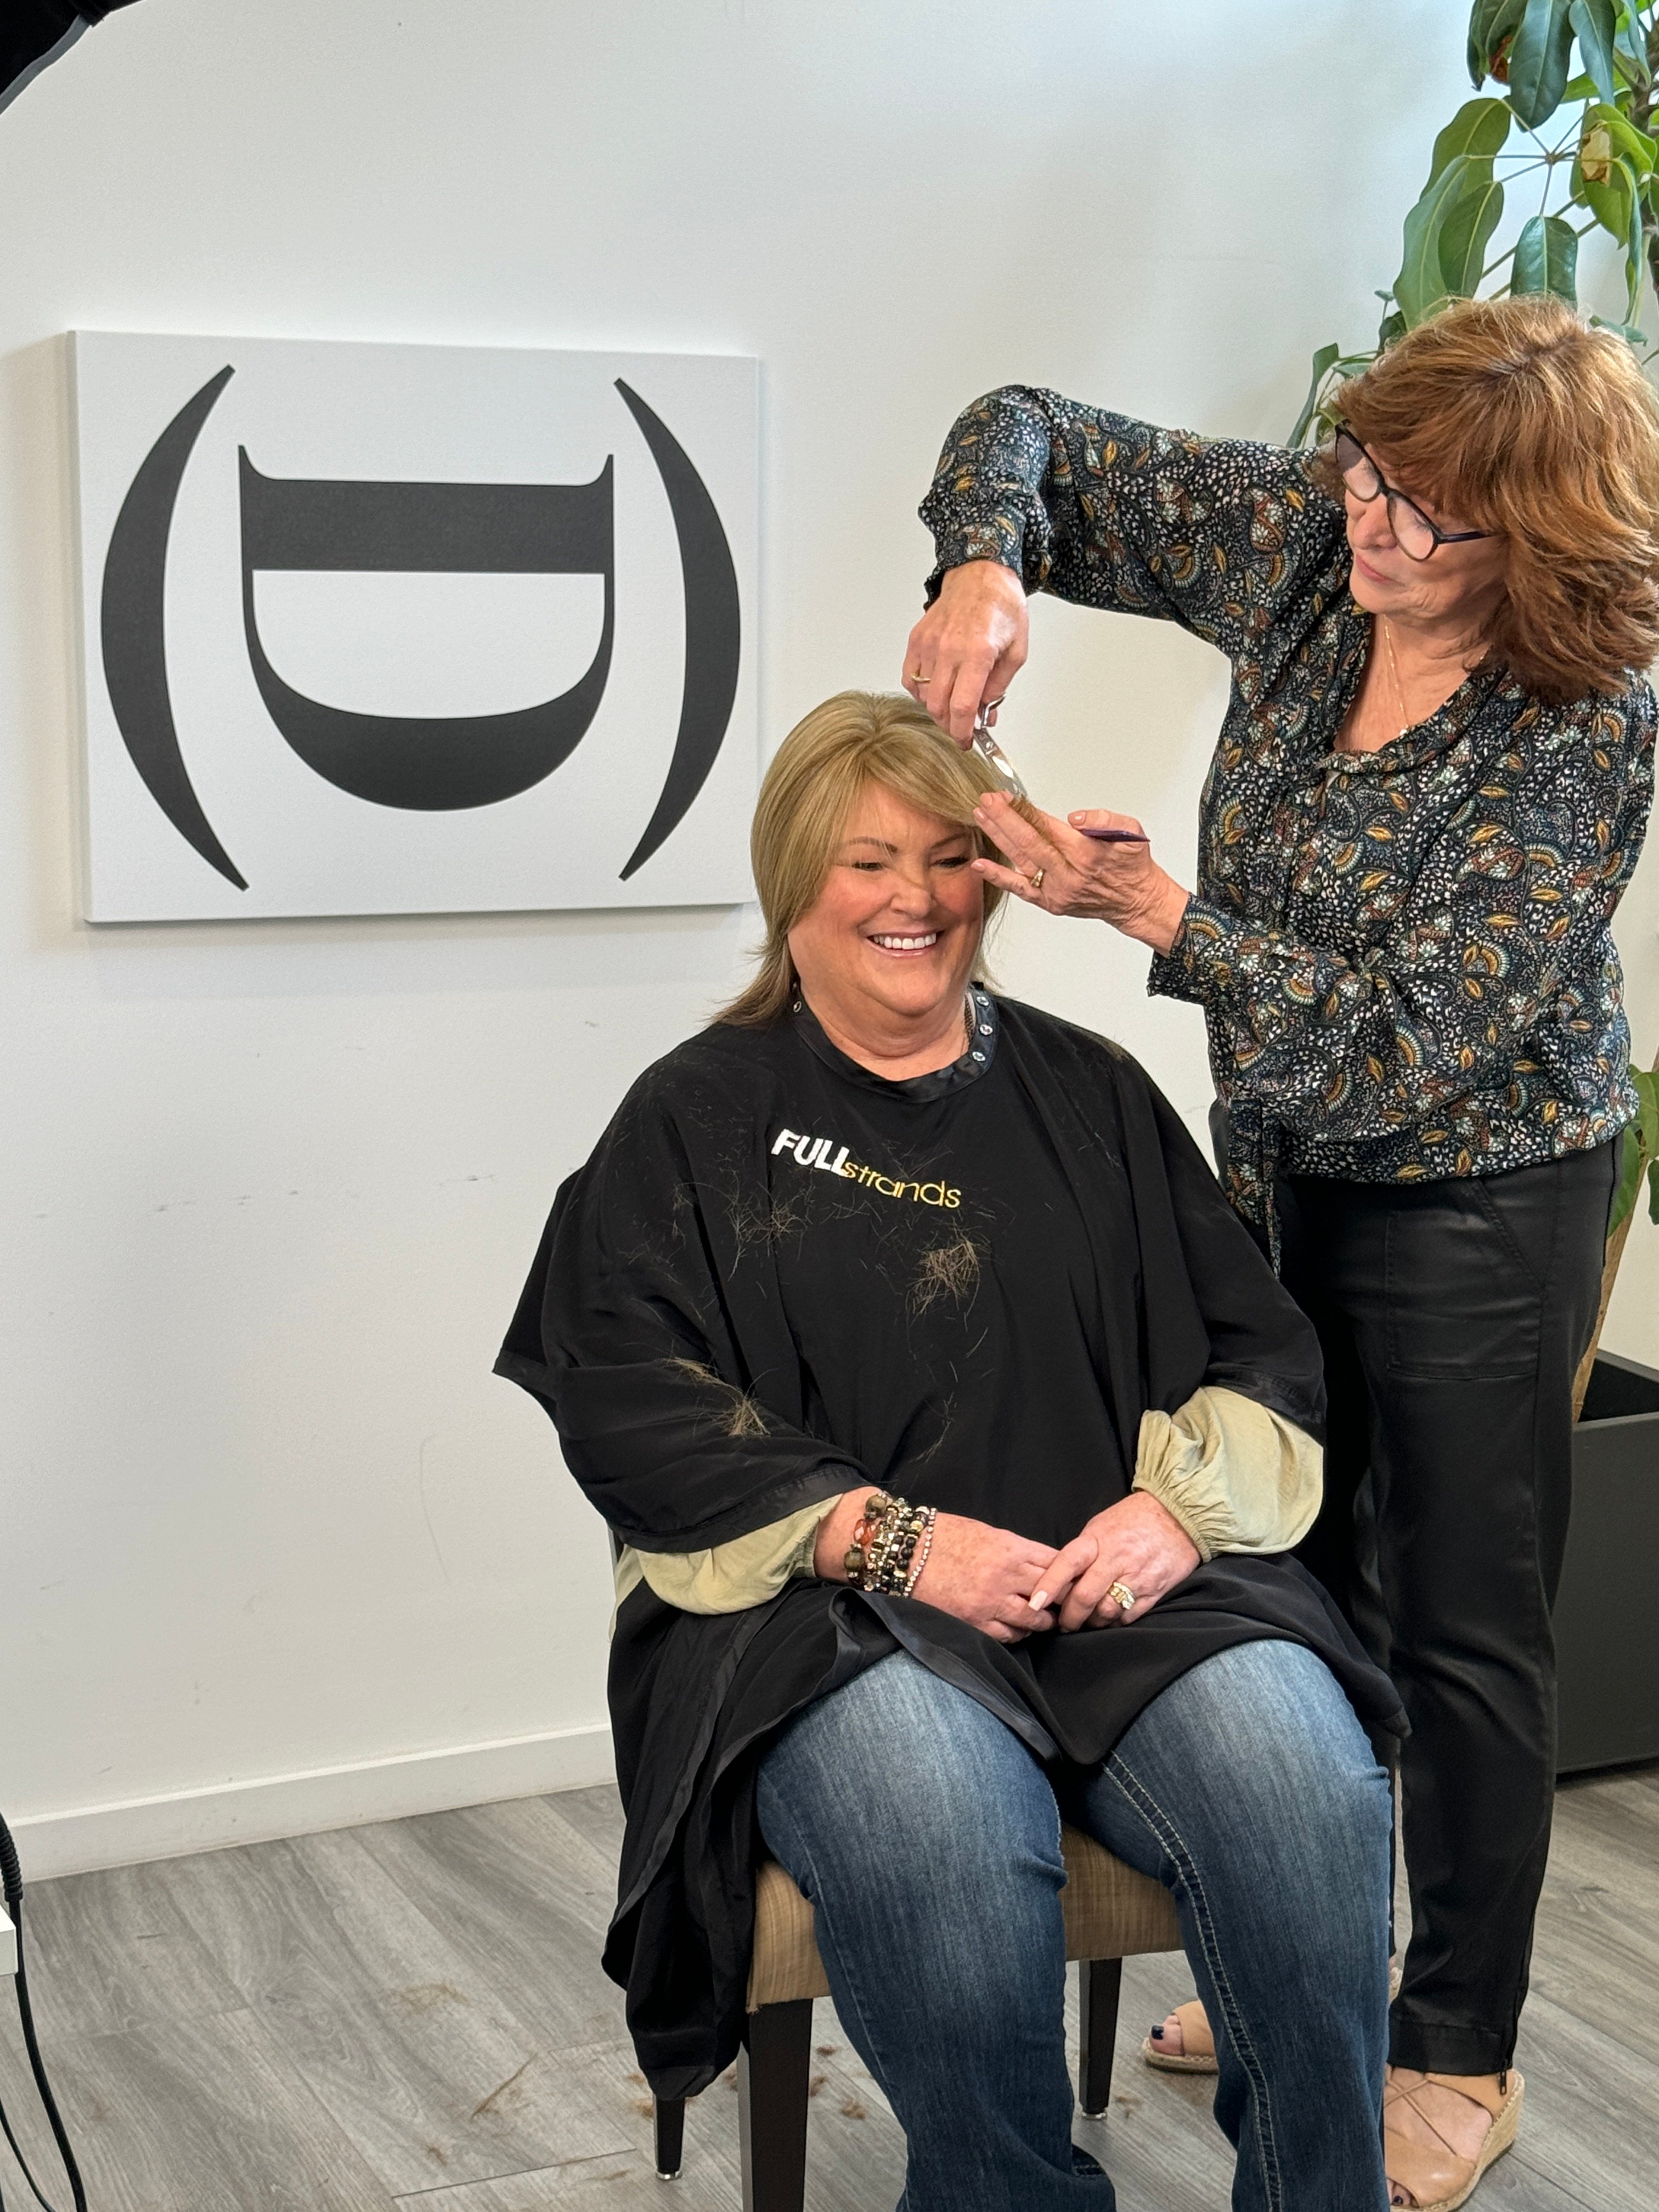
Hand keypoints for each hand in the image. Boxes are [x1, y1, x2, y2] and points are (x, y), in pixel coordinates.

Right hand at [815, 1494, 1057, 1643]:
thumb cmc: (945, 1536)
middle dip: (1062, 1599)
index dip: (1069, 1572)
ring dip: (1042, 1621)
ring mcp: (990, 1602)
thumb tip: (1046, 1564)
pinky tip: (1017, 1628)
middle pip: (1052, 1593)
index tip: (1074, 1578)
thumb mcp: (987, 1532)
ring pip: (1035, 1620)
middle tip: (1065, 1604)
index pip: (1056, 1563)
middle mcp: (1005, 1575)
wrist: (904, 1552)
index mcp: (1010, 1547)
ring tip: (1042, 1619)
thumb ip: (1018, 1550)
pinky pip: (1009, 1636)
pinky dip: (1018, 1634)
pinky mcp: (974, 1622)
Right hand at [903, 560, 1028, 741]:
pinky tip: (937, 688)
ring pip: (923, 696)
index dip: (963, 732)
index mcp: (978, 652)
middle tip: (961, 728)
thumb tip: (985, 713)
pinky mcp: (916, 640)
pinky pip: (911, 678)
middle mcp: (949, 649)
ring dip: (937, 708)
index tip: (967, 741)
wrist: (980, 575)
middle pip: (939, 706)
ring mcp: (929, 644)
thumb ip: (998, 686)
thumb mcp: (1017, 651)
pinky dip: (921, 692)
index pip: (963, 706)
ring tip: (953, 703)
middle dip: (950, 725)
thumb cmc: (1001, 608)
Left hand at [969, 790, 1190, 955]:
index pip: (1048, 827)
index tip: (1006, 796)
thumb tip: (1075, 818)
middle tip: (986, 801)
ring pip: (1020, 861)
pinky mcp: (1050, 902)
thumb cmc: (1131, 865)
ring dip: (998, 838)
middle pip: (1029, 843)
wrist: (1136, 901)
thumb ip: (1104, 821)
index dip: (1024, 810)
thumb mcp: (1131, 833)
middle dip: (1004, 820)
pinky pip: (1020, 889)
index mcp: (1087, 854)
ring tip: (980, 817)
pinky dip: (999, 877)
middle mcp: (1068, 874)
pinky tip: (980, 865)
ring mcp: (1056, 890)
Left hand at [1034, 1494, 1200, 1632]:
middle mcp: (1116, 1559)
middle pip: (1085, 1596)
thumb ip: (1081, 1551)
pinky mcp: (1154, 1592)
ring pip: (1106, 1612)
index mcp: (1097, 1540)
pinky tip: (1109, 1618)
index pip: (1066, 1564)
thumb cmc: (1133, 1519)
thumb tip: (1060, 1577)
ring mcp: (1137, 1577)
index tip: (1035, 1604)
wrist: (1178, 1516)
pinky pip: (1128, 1617)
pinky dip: (1114, 1622)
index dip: (1049, 1585)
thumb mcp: (1100, 1525)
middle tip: (1063, 1624)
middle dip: (1069, 1617)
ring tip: (1087, 1621)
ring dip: (1092, 1622)